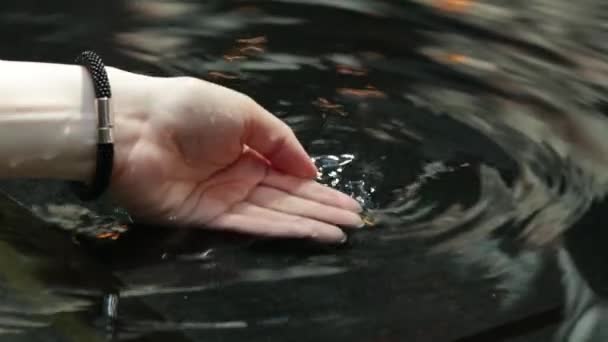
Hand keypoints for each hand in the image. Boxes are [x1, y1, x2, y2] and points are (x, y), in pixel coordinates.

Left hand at [108, 73, 362, 242]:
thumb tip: (311, 169)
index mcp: (248, 149)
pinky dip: (283, 230)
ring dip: (311, 223)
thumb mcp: (246, 112)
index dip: (320, 189)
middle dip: (322, 209)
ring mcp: (225, 200)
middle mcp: (239, 178)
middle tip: (356, 222)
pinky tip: (312, 233)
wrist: (136, 127)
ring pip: (276, 214)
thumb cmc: (191, 111)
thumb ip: (281, 141)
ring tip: (343, 232)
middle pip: (288, 197)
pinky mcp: (208, 219)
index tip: (348, 202)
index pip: (290, 174)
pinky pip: (252, 225)